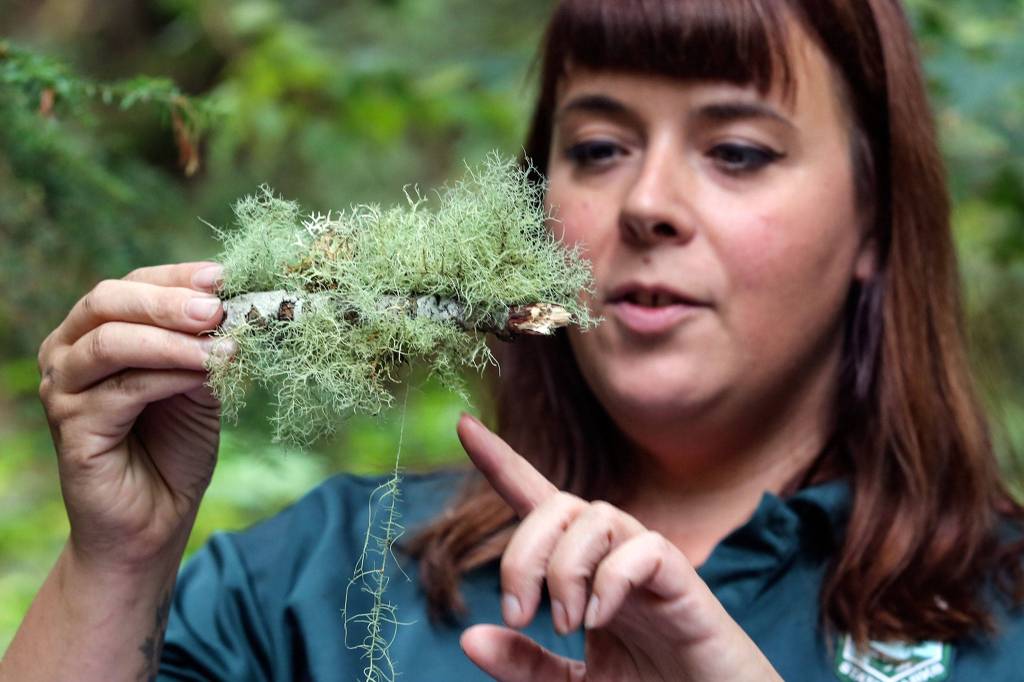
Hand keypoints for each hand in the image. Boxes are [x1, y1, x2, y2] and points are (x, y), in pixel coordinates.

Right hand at [37, 262, 230, 571]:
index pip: (132, 284)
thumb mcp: (199, 385)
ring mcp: (64, 389)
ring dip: (173, 339)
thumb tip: (233, 309)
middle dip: (168, 300)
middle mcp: (68, 353)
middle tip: (218, 308)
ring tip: (221, 346)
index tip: (224, 277)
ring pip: (111, 341)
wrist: (154, 521)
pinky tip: (205, 376)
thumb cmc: (175, 448)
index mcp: (95, 332)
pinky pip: (123, 390)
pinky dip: (169, 376)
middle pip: (108, 301)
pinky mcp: (72, 427)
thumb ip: (205, 348)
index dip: (178, 276)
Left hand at [456, 414, 781, 681]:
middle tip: (519, 613)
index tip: (463, 425)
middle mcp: (615, 557)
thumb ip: (525, 664)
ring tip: (565, 625)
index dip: (503, 464)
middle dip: (522, 550)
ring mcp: (651, 567)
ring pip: (598, 516)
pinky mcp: (686, 586)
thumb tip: (470, 637)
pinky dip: (611, 580)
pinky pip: (646, 551)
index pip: (539, 503)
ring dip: (564, 568)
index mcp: (585, 572)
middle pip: (559, 503)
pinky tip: (599, 620)